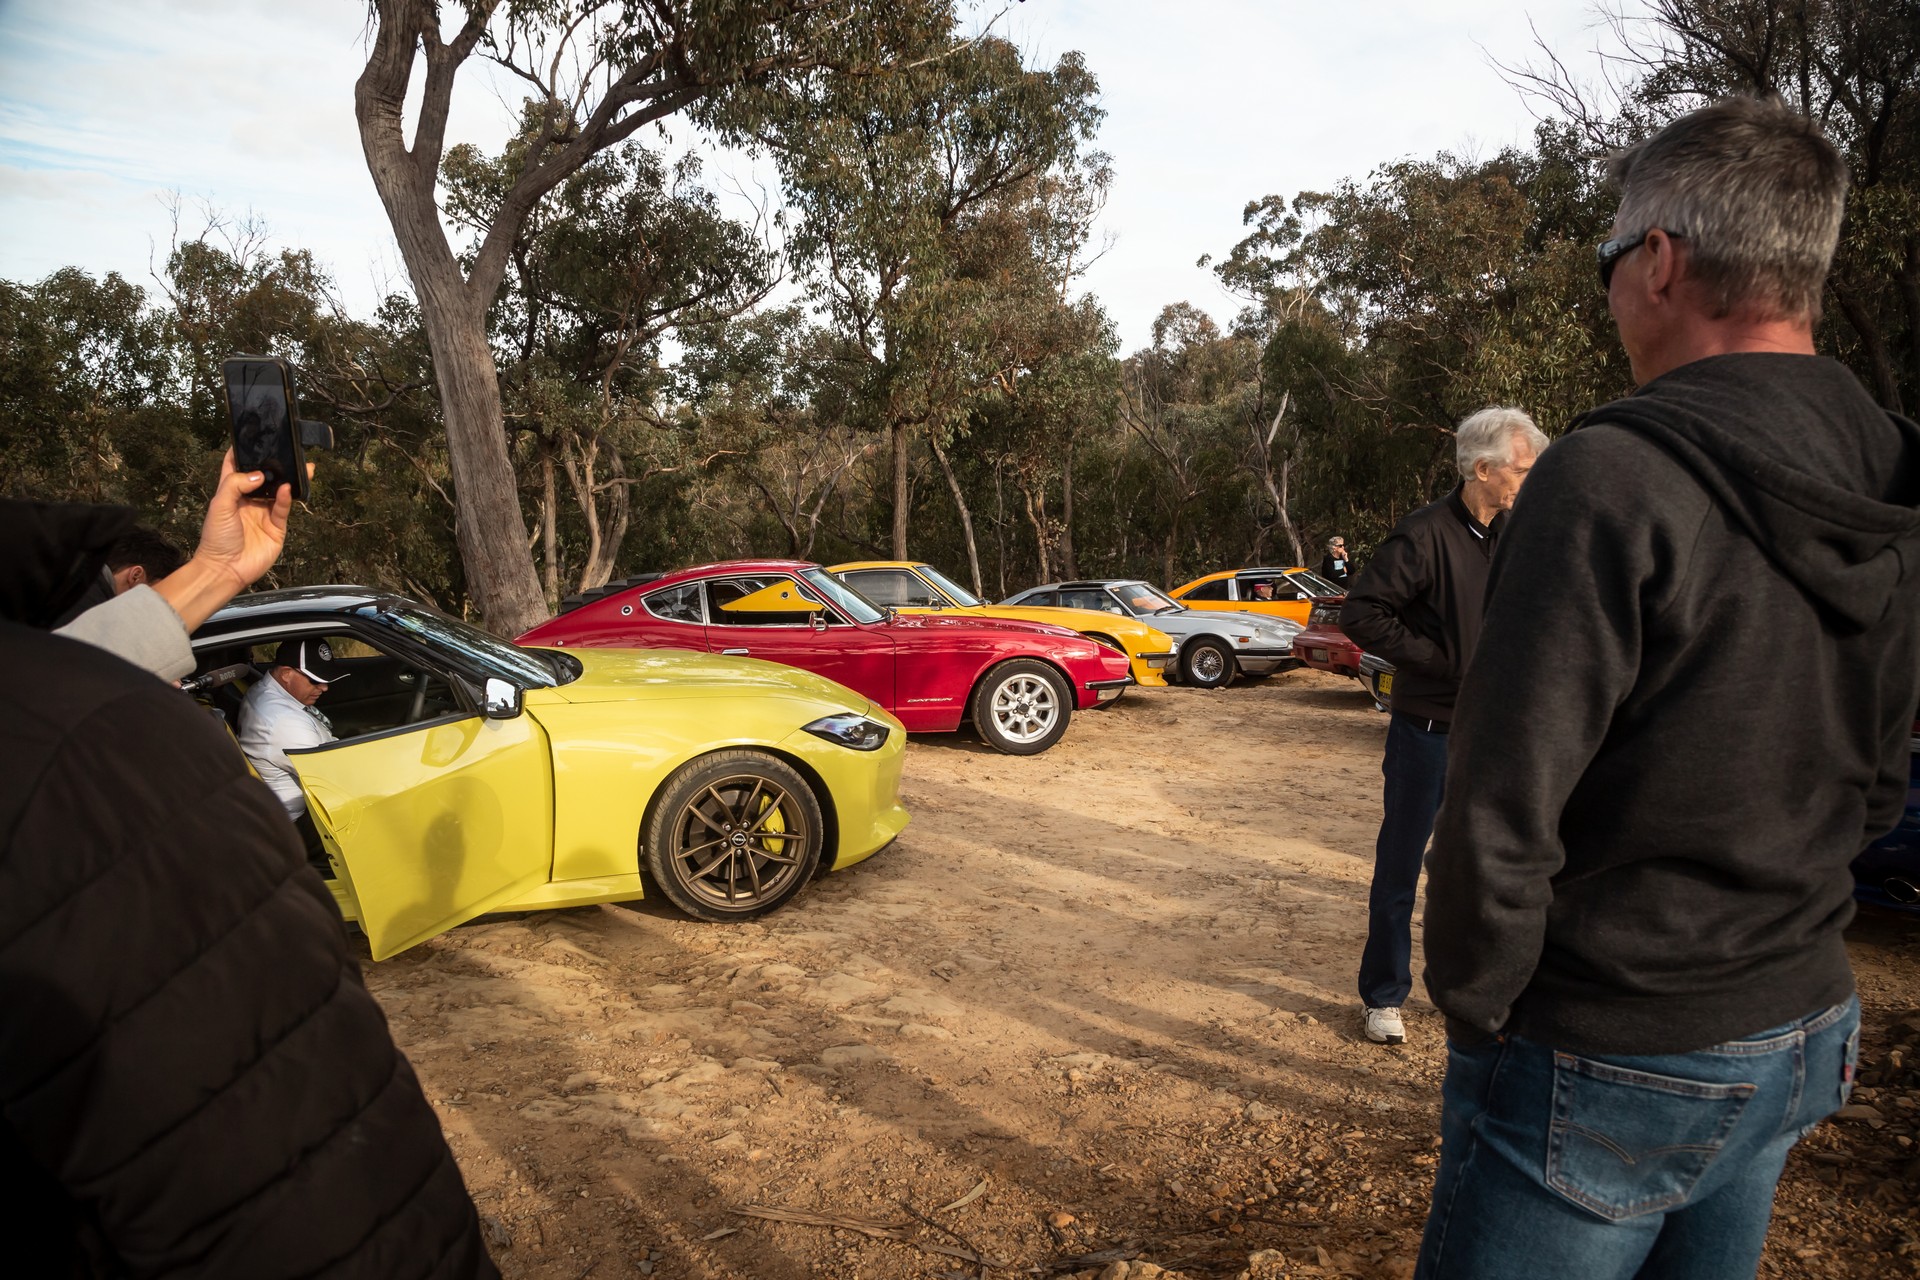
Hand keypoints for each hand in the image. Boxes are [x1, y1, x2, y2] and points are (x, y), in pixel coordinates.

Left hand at [151, 451, 305, 632]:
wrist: (225, 569)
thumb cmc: (216, 538)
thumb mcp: (219, 505)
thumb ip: (235, 484)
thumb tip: (259, 474)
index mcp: (231, 493)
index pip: (236, 467)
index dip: (243, 453)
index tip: (252, 438)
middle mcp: (249, 501)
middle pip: (265, 478)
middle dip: (275, 465)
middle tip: (287, 451)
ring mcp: (264, 514)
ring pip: (280, 492)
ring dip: (289, 480)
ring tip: (302, 466)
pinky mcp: (277, 528)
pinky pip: (284, 509)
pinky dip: (288, 498)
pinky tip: (289, 488)